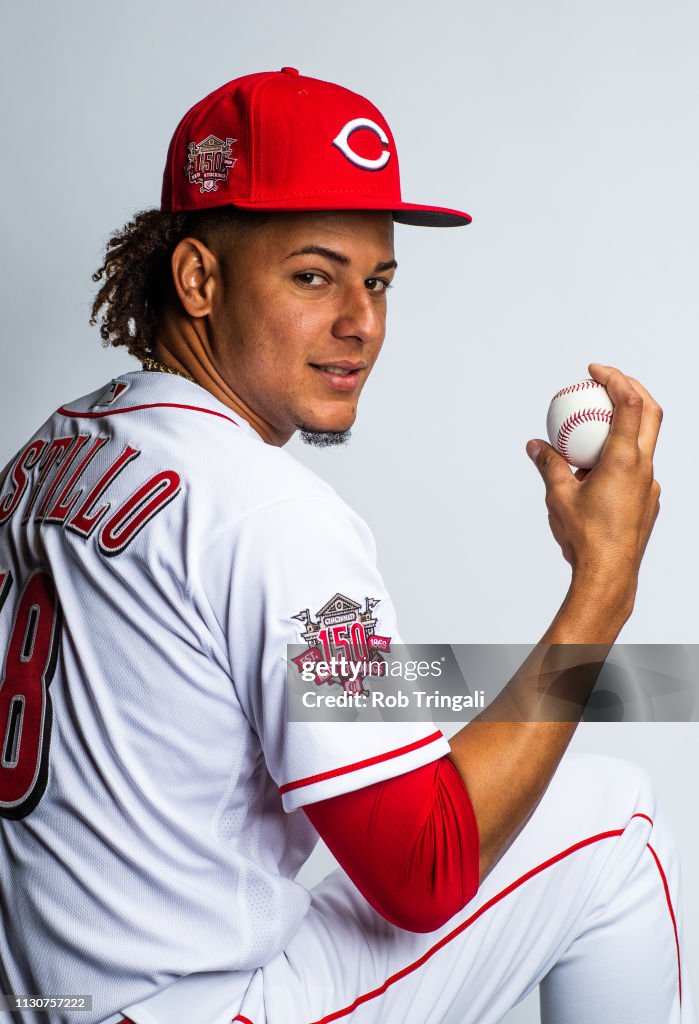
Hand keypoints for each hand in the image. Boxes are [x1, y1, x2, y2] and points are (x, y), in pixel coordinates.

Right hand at [527, 363, 661, 597]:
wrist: (609, 575)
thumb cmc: (584, 537)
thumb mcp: (558, 496)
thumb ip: (548, 464)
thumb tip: (536, 445)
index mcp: (625, 460)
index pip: (630, 404)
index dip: (616, 378)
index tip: (596, 371)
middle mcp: (644, 468)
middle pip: (650, 414)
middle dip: (631, 389)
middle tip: (606, 382)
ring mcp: (649, 486)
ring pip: (644, 442)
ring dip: (624, 425)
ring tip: (594, 427)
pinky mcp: (647, 501)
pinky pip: (636, 469)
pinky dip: (620, 456)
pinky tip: (595, 471)